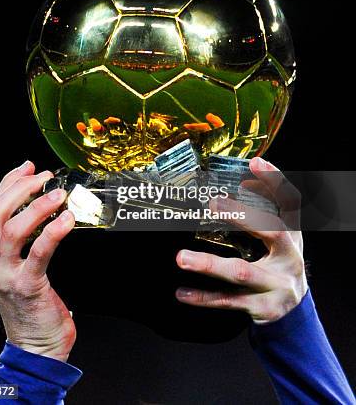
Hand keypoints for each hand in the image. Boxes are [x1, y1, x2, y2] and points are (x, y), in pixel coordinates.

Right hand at [0, 160, 75, 360]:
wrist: (36, 347)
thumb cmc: (34, 304)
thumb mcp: (21, 266)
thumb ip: (26, 238)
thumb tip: (42, 203)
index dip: (9, 183)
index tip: (29, 168)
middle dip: (21, 188)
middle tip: (46, 177)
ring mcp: (6, 275)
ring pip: (13, 229)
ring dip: (37, 206)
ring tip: (59, 194)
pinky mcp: (27, 287)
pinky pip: (38, 252)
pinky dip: (54, 232)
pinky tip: (68, 220)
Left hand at [175, 157, 307, 323]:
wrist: (295, 315)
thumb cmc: (279, 266)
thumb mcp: (279, 240)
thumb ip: (262, 215)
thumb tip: (236, 185)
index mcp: (293, 236)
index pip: (290, 203)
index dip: (275, 181)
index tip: (255, 162)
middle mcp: (289, 258)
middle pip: (272, 233)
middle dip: (243, 217)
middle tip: (213, 204)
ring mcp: (277, 285)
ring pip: (242, 272)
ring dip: (209, 264)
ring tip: (182, 257)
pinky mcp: (262, 308)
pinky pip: (228, 301)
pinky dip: (204, 297)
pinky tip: (182, 292)